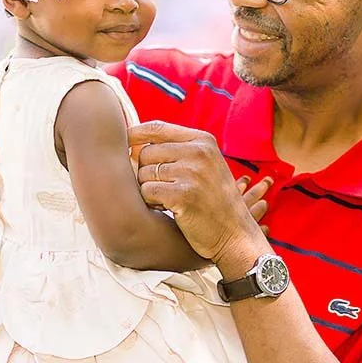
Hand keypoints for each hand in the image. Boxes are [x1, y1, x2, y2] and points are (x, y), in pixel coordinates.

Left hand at [128, 121, 266, 263]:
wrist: (235, 234)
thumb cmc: (214, 202)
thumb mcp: (205, 166)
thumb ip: (176, 150)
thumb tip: (132, 144)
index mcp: (204, 140)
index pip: (157, 128)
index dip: (135, 134)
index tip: (126, 145)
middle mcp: (199, 152)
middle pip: (146, 152)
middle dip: (146, 172)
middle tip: (163, 188)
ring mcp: (192, 173)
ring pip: (144, 173)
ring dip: (149, 189)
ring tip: (170, 199)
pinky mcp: (183, 195)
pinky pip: (146, 191)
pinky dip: (151, 202)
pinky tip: (168, 208)